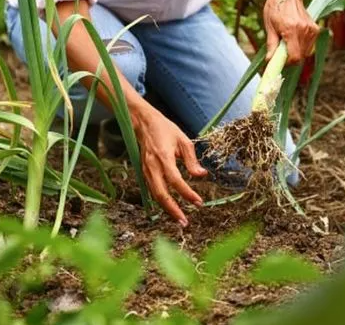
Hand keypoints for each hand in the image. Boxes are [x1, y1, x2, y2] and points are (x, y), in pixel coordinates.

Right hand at [130, 101, 207, 226]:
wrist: (143, 123)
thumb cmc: (165, 129)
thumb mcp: (183, 140)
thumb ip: (191, 160)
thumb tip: (201, 175)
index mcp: (163, 157)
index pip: (176, 180)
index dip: (187, 193)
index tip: (198, 202)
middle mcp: (152, 166)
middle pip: (161, 194)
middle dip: (173, 210)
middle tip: (184, 222)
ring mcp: (146, 170)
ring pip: (155, 195)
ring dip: (167, 209)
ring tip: (179, 219)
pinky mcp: (143, 172)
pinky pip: (152, 190)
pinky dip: (161, 201)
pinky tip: (170, 208)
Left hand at [263, 0, 319, 63]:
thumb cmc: (275, 8)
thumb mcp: (270, 26)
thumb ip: (271, 45)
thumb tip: (270, 60)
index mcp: (291, 30)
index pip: (295, 57)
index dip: (287, 62)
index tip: (281, 60)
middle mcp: (304, 30)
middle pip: (300, 56)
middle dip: (291, 57)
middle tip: (282, 50)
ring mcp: (311, 29)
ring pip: (306, 52)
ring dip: (297, 51)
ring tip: (288, 41)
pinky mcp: (315, 29)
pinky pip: (310, 46)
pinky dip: (302, 46)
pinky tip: (295, 38)